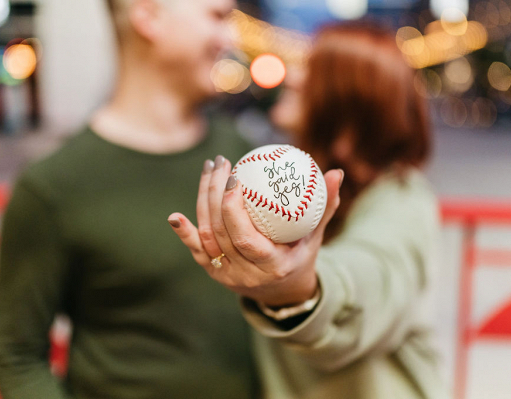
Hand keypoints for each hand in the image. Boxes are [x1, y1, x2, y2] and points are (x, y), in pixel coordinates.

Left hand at [168, 155, 341, 306]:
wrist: (282, 292)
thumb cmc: (301, 256)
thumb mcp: (316, 236)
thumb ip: (326, 206)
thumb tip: (336, 172)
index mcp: (272, 267)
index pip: (245, 239)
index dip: (233, 209)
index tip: (235, 177)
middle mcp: (245, 274)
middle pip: (220, 232)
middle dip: (216, 193)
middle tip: (221, 162)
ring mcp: (226, 275)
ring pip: (206, 236)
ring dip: (203, 201)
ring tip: (209, 169)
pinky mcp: (213, 272)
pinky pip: (196, 251)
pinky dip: (184, 233)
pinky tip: (175, 216)